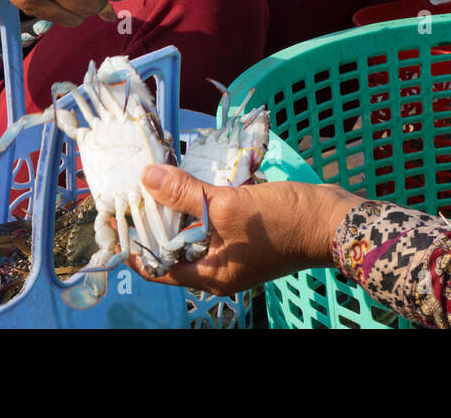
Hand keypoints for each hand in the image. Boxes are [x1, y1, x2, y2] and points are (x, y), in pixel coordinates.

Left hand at [126, 164, 362, 294]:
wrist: (334, 222)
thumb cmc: (282, 222)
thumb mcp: (228, 206)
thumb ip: (186, 193)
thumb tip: (146, 178)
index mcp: (211, 275)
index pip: (158, 268)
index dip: (134, 245)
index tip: (115, 218)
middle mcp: (220, 268)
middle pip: (176, 246)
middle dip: (155, 218)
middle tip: (133, 189)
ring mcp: (236, 251)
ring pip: (196, 229)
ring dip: (180, 205)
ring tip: (157, 177)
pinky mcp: (250, 233)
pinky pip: (217, 219)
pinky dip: (204, 201)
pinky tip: (196, 175)